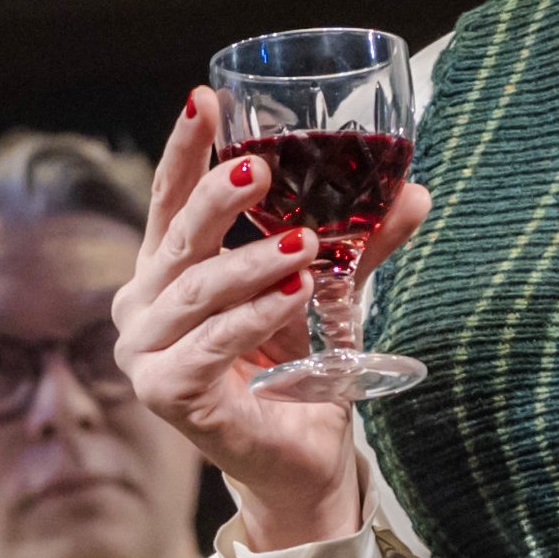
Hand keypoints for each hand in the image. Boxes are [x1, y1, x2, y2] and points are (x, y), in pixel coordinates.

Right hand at [114, 86, 427, 554]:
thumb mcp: (323, 292)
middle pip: (178, 236)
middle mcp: (143, 305)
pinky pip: (209, 344)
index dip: (187, 148)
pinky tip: (292, 298)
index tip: (206, 97)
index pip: (169, 197)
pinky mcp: (166, 393)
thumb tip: (415, 193)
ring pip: (197, 291)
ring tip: (304, 246)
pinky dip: (252, 318)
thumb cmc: (294, 372)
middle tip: (260, 167)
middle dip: (218, 196)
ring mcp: (146, 352)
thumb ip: (354, 245)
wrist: (297, 460)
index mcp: (167, 271)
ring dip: (253, 264)